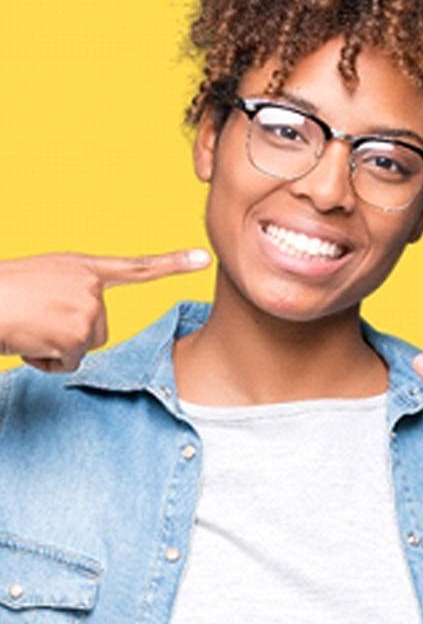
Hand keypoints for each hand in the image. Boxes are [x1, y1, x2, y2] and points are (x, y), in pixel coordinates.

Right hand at [0, 249, 210, 372]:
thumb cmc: (4, 291)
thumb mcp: (46, 277)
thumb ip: (76, 290)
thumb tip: (87, 322)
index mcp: (84, 268)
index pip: (137, 267)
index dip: (172, 263)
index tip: (203, 259)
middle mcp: (91, 287)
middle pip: (100, 329)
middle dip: (69, 333)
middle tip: (37, 318)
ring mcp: (87, 311)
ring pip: (85, 347)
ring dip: (56, 347)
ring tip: (30, 326)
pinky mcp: (77, 336)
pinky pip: (68, 364)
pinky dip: (46, 362)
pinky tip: (26, 341)